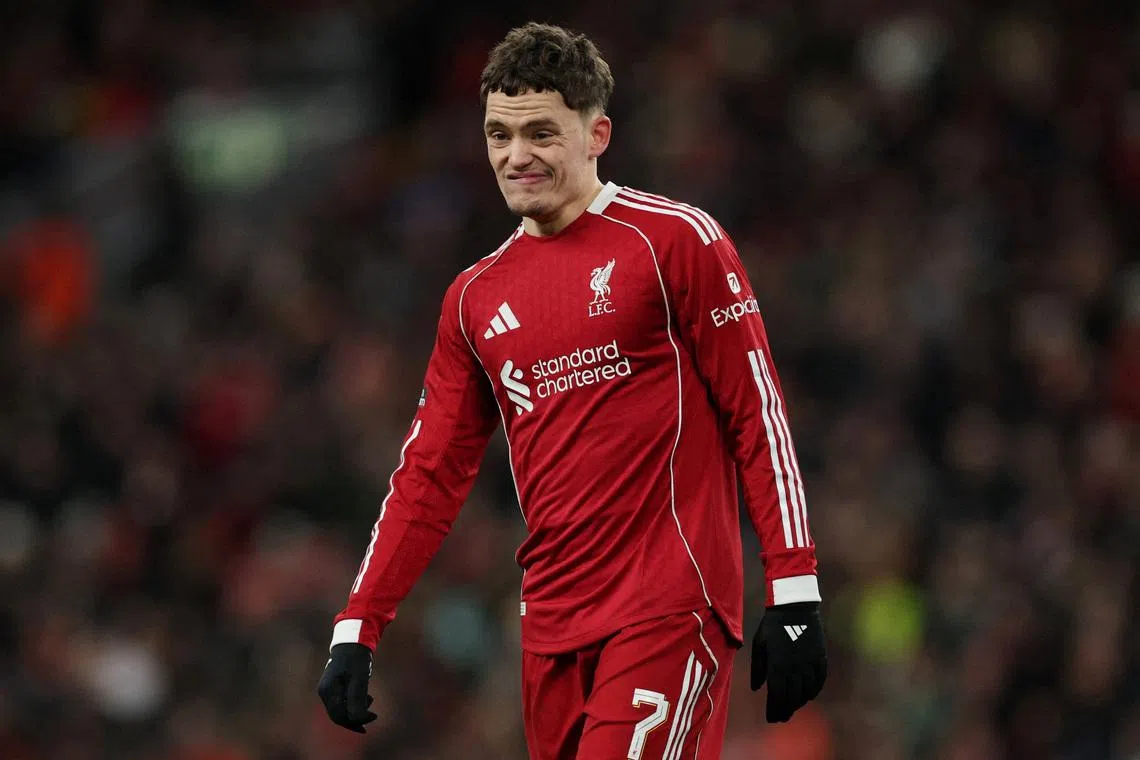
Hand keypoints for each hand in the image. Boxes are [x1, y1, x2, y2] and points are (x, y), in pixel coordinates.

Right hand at [317, 643, 377, 732]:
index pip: (339, 715)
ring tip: (370, 699)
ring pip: (341, 709)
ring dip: (355, 710)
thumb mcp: (359, 679)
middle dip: (356, 718)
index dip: (356, 721)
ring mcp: (327, 689)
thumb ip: (357, 700)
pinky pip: (342, 702)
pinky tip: (365, 697)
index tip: (373, 716)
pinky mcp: (333, 687)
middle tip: (373, 715)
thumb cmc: (355, 658)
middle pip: (339, 715)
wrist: (351, 641)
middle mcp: (324, 692)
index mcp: (328, 690)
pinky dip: (353, 703)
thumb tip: (357, 720)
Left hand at [750, 602, 826, 721]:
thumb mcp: (759, 645)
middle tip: (781, 718)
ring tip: (792, 707)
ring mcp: (809, 664)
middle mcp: (794, 668)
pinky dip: (813, 691)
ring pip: (806, 692)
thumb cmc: (772, 625)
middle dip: (785, 710)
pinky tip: (808, 696)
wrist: (794, 607)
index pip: (776, 696)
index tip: (771, 719)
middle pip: (792, 698)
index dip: (774, 710)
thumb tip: (756, 688)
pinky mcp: (820, 658)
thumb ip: (758, 669)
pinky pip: (819, 681)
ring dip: (799, 703)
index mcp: (777, 665)